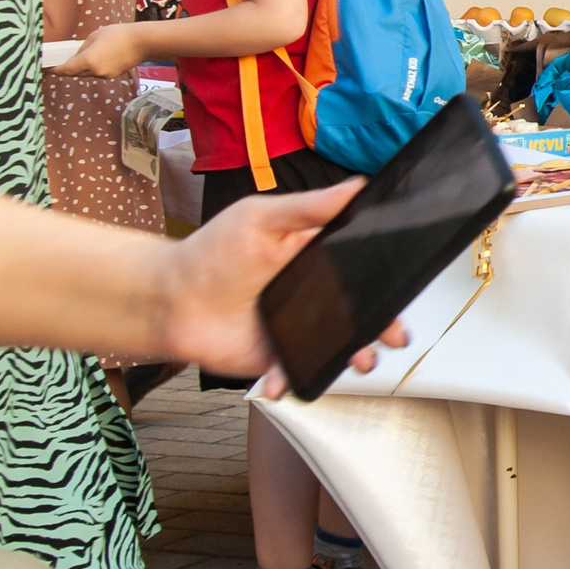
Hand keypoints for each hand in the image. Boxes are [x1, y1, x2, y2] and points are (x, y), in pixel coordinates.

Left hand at [59, 21, 144, 77]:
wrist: (142, 42)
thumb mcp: (94, 36)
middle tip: (59, 62)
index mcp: (87, 61)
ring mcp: (104, 75)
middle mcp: (95, 71)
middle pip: (74, 73)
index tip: (47, 68)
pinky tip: (94, 58)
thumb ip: (82, 49)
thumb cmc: (118, 35)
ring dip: (80, 68)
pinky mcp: (112, 75)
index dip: (54, 70)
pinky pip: (96, 73)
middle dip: (66, 69)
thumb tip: (75, 56)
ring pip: (86, 74)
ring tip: (78, 57)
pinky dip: (91, 68)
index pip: (65, 70)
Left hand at [155, 181, 410, 394]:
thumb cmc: (210, 253)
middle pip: (358, 313)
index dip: (384, 282)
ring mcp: (296, 329)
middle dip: (381, 327)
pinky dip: (294, 381)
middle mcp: (311, 296)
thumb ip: (308, 207)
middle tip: (391, 335)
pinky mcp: (276, 358)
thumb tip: (355, 187)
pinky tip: (284, 380)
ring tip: (358, 361)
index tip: (400, 291)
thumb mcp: (259, 218)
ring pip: (336, 346)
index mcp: (314, 259)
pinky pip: (296, 373)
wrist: (168, 299)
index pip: (361, 269)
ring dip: (352, 357)